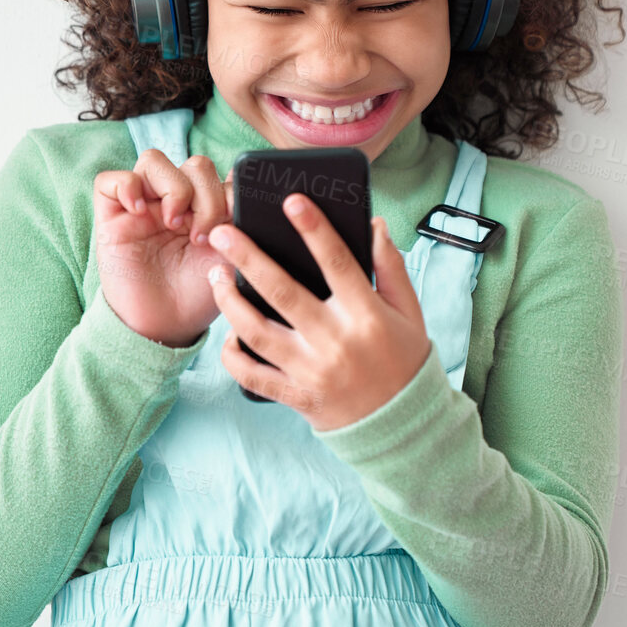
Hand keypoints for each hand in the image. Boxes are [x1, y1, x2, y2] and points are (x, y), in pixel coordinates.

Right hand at [93, 151, 235, 347]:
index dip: (229, 190)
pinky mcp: (112, 217)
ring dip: (173, 189)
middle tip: (203, 235)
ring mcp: (143, 205)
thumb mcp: (231, 256)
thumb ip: (240, 222)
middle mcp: (175, 200)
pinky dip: (126, 187)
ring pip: (154, 160)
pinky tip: (141, 213)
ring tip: (174, 224)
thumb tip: (244, 187)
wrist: (167, 325)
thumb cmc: (200, 293)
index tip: (233, 220)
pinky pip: (111, 180)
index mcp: (207, 206)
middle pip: (194, 165)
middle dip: (207, 196)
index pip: (221, 173)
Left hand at [205, 197, 429, 431]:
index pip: (338, 263)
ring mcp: (311, 372)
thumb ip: (390, 267)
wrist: (403, 424)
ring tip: (216, 276)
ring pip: (256, 333)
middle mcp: (335, 342)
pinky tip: (226, 334)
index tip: (292, 202)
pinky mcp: (296, 396)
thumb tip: (374, 225)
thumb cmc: (406, 360)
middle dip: (248, 258)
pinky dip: (233, 355)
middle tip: (223, 233)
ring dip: (230, 302)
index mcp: (366, 316)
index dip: (315, 230)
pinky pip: (253, 376)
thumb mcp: (409, 311)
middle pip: (282, 292)